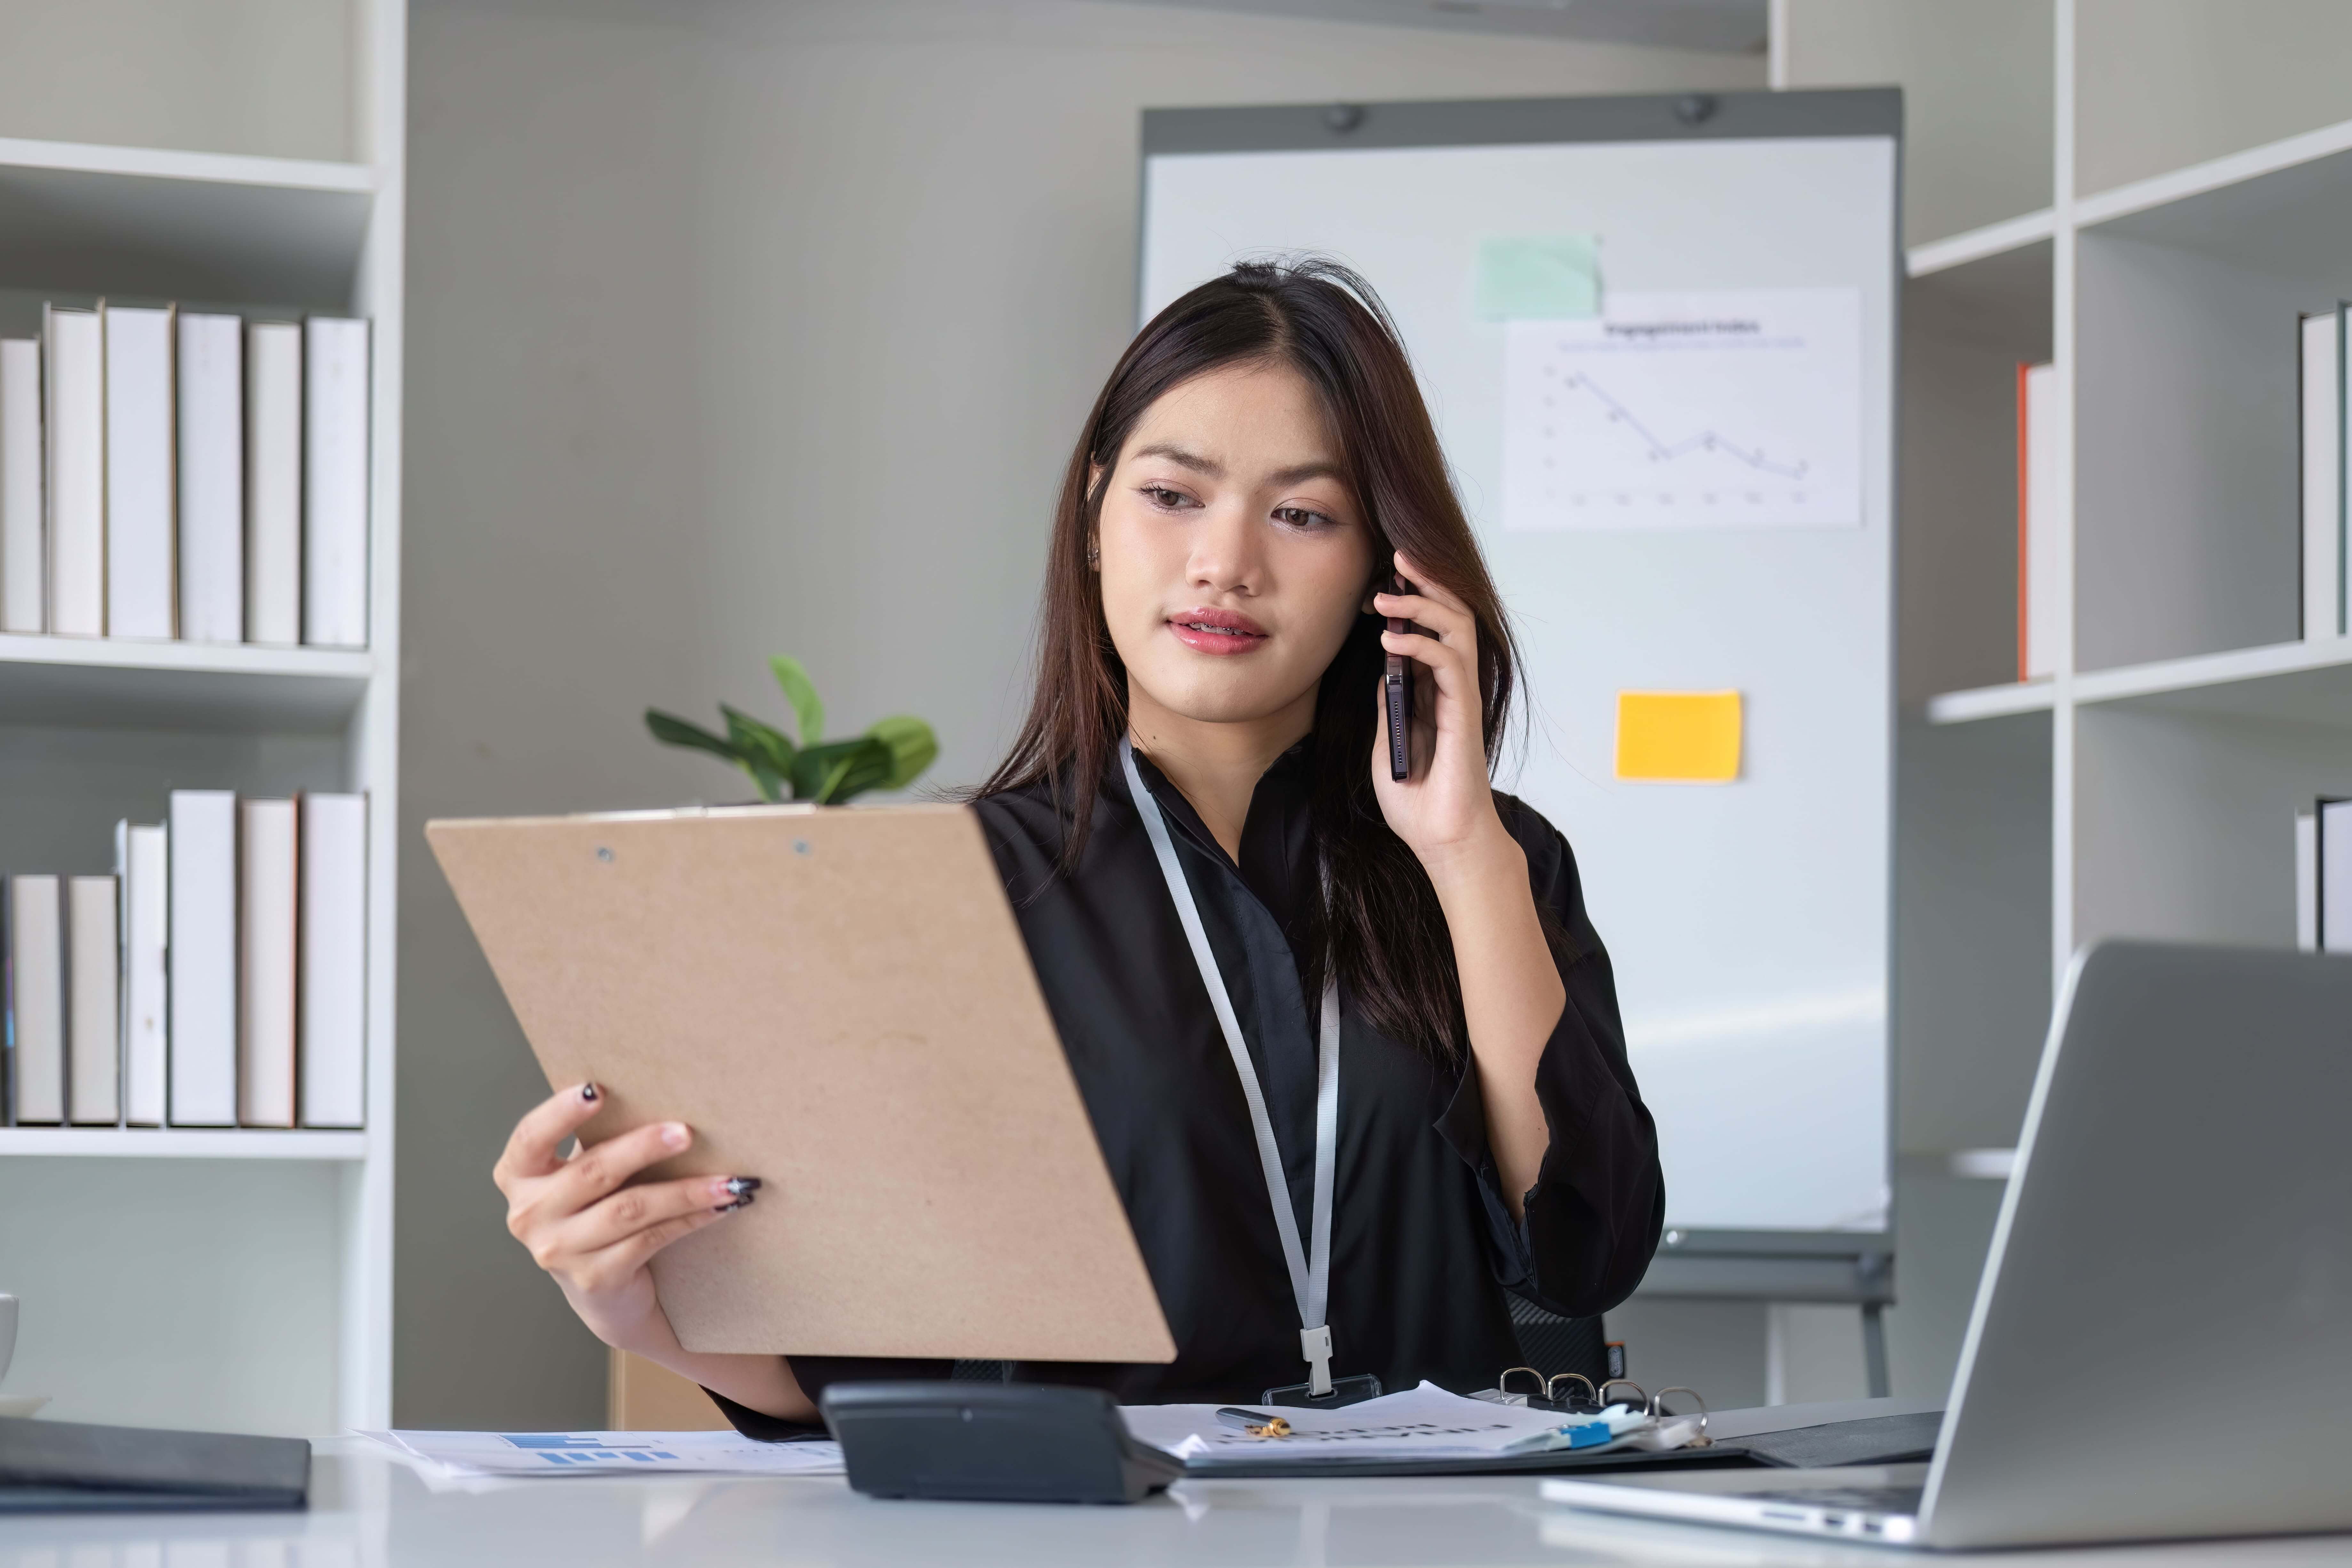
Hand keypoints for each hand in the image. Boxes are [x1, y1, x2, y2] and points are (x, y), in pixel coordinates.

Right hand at [492, 1083, 759, 1355]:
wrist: (602, 1291)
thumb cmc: (595, 1211)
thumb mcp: (582, 1175)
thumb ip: (597, 1141)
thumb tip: (660, 1095)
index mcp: (518, 1176)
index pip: (531, 1137)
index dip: (561, 1112)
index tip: (597, 1089)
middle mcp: (529, 1215)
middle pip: (592, 1171)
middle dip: (644, 1147)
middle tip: (686, 1132)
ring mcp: (559, 1251)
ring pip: (629, 1209)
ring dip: (684, 1191)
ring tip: (727, 1180)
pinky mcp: (595, 1278)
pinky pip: (651, 1239)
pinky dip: (690, 1219)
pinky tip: (720, 1206)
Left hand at [1369, 550, 1511, 878]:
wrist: (1441, 839)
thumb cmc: (1417, 802)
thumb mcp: (1388, 744)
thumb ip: (1391, 705)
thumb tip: (1385, 670)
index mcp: (1434, 693)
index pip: (1430, 631)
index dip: (1411, 601)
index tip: (1380, 583)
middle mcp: (1451, 688)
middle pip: (1450, 617)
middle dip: (1425, 583)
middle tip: (1396, 560)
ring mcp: (1460, 698)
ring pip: (1456, 629)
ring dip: (1422, 604)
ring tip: (1386, 595)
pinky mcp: (1464, 712)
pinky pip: (1449, 663)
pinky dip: (1420, 643)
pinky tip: (1391, 639)